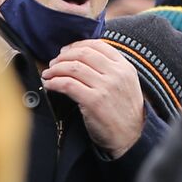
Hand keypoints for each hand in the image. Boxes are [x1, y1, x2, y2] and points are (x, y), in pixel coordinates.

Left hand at [43, 40, 145, 158]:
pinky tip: (50, 85)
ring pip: (73, 68)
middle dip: (63, 57)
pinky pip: (68, 85)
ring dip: (55, 69)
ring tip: (49, 74)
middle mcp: (116, 74)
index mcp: (124, 67)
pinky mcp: (94, 102)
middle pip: (82, 54)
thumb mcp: (126, 84)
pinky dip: (55, 82)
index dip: (76, 45)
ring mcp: (105, 87)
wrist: (132, 137)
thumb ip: (111, 69)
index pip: (97, 45)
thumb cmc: (125, 112)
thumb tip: (83, 57)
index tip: (65, 52)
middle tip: (53, 64)